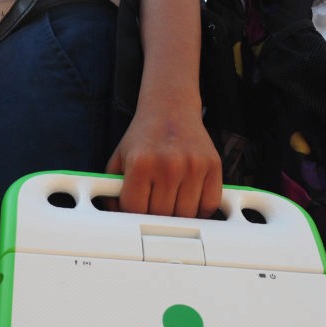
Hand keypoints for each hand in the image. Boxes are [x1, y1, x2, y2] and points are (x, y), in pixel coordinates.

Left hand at [105, 103, 222, 217]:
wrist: (170, 108)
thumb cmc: (144, 136)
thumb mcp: (119, 159)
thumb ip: (112, 191)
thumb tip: (118, 219)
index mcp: (140, 163)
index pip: (135, 209)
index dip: (133, 214)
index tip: (136, 210)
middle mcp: (168, 164)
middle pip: (161, 216)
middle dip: (155, 215)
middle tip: (153, 206)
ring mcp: (193, 166)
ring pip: (186, 215)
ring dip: (177, 216)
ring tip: (170, 203)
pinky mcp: (213, 165)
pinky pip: (209, 205)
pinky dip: (200, 211)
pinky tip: (190, 202)